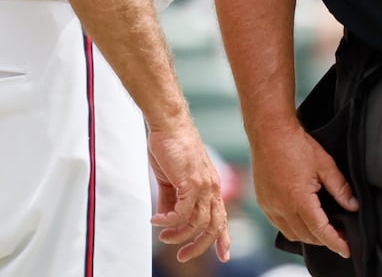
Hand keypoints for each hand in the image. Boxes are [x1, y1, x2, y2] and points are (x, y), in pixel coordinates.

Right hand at [149, 121, 231, 264]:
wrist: (170, 125)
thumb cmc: (171, 148)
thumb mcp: (172, 180)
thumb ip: (171, 200)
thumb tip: (166, 218)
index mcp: (211, 187)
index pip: (221, 217)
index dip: (224, 238)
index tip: (224, 256)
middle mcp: (212, 187)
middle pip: (214, 226)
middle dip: (199, 246)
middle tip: (182, 255)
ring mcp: (204, 184)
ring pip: (198, 222)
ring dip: (179, 234)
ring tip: (163, 235)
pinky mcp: (192, 181)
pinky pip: (183, 212)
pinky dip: (169, 220)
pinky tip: (156, 220)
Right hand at [252, 120, 357, 258]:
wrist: (270, 133)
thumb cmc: (297, 145)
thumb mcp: (325, 164)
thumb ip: (340, 188)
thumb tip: (353, 206)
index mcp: (299, 199)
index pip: (321, 230)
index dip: (336, 242)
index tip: (347, 250)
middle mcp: (282, 207)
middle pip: (307, 236)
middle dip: (325, 239)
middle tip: (341, 235)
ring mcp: (270, 206)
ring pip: (292, 234)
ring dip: (309, 235)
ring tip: (324, 228)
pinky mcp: (263, 202)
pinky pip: (279, 225)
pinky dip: (293, 228)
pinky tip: (303, 220)